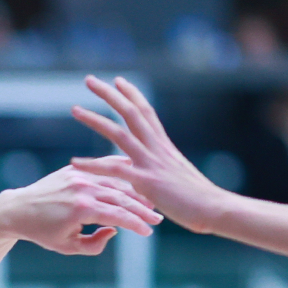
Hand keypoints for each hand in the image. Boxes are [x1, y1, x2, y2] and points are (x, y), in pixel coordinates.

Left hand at [0, 163, 160, 255]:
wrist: (18, 210)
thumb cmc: (42, 233)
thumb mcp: (67, 246)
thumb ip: (94, 244)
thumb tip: (114, 231)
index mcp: (81, 209)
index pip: (118, 216)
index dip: (136, 224)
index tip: (149, 232)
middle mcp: (82, 189)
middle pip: (121, 198)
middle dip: (141, 209)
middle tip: (157, 218)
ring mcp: (78, 177)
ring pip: (114, 183)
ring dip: (133, 193)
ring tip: (148, 203)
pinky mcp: (74, 171)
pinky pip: (101, 170)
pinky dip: (118, 172)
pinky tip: (134, 174)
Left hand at [70, 75, 234, 234]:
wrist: (214, 208)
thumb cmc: (197, 199)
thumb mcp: (175, 177)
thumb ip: (159, 170)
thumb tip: (148, 172)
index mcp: (164, 145)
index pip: (146, 112)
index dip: (132, 95)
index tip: (118, 80)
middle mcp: (157, 147)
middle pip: (131, 112)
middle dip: (110, 94)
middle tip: (89, 79)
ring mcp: (151, 162)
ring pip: (119, 133)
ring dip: (95, 120)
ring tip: (75, 109)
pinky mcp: (146, 181)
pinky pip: (114, 169)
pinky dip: (93, 165)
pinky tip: (74, 162)